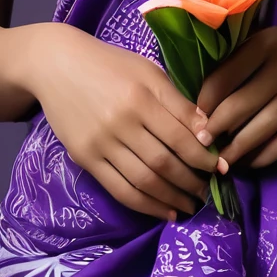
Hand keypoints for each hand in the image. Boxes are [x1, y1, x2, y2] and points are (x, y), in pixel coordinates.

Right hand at [21, 23, 220, 222]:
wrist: (56, 65)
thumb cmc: (110, 64)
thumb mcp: (148, 72)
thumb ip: (177, 102)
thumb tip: (208, 133)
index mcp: (140, 97)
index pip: (180, 137)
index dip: (203, 157)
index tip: (220, 167)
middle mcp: (120, 123)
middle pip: (164, 163)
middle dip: (191, 181)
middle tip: (208, 190)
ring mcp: (100, 144)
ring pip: (144, 181)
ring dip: (172, 198)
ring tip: (191, 205)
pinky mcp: (85, 159)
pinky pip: (119, 190)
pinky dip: (146, 205)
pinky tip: (165, 211)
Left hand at [194, 13, 276, 172]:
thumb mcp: (272, 38)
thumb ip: (241, 59)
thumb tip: (204, 97)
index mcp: (265, 45)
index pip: (221, 79)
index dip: (202, 104)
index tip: (194, 118)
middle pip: (235, 109)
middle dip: (212, 131)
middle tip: (200, 143)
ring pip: (256, 132)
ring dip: (233, 150)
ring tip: (219, 159)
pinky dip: (261, 157)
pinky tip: (250, 161)